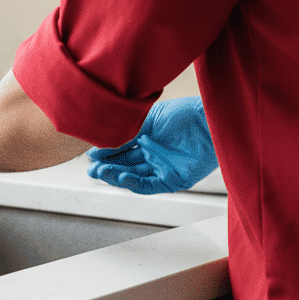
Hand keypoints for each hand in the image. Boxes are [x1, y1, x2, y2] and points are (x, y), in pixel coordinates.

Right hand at [86, 96, 215, 193]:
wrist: (207, 121)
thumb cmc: (183, 114)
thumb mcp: (148, 118)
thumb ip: (127, 131)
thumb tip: (105, 139)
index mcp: (145, 136)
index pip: (120, 148)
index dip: (105, 152)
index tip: (91, 154)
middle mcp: (152, 153)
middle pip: (124, 164)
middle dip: (106, 167)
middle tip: (91, 169)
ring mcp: (161, 166)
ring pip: (133, 176)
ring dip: (116, 176)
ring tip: (102, 172)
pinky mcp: (172, 179)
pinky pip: (149, 185)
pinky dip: (134, 184)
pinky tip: (122, 178)